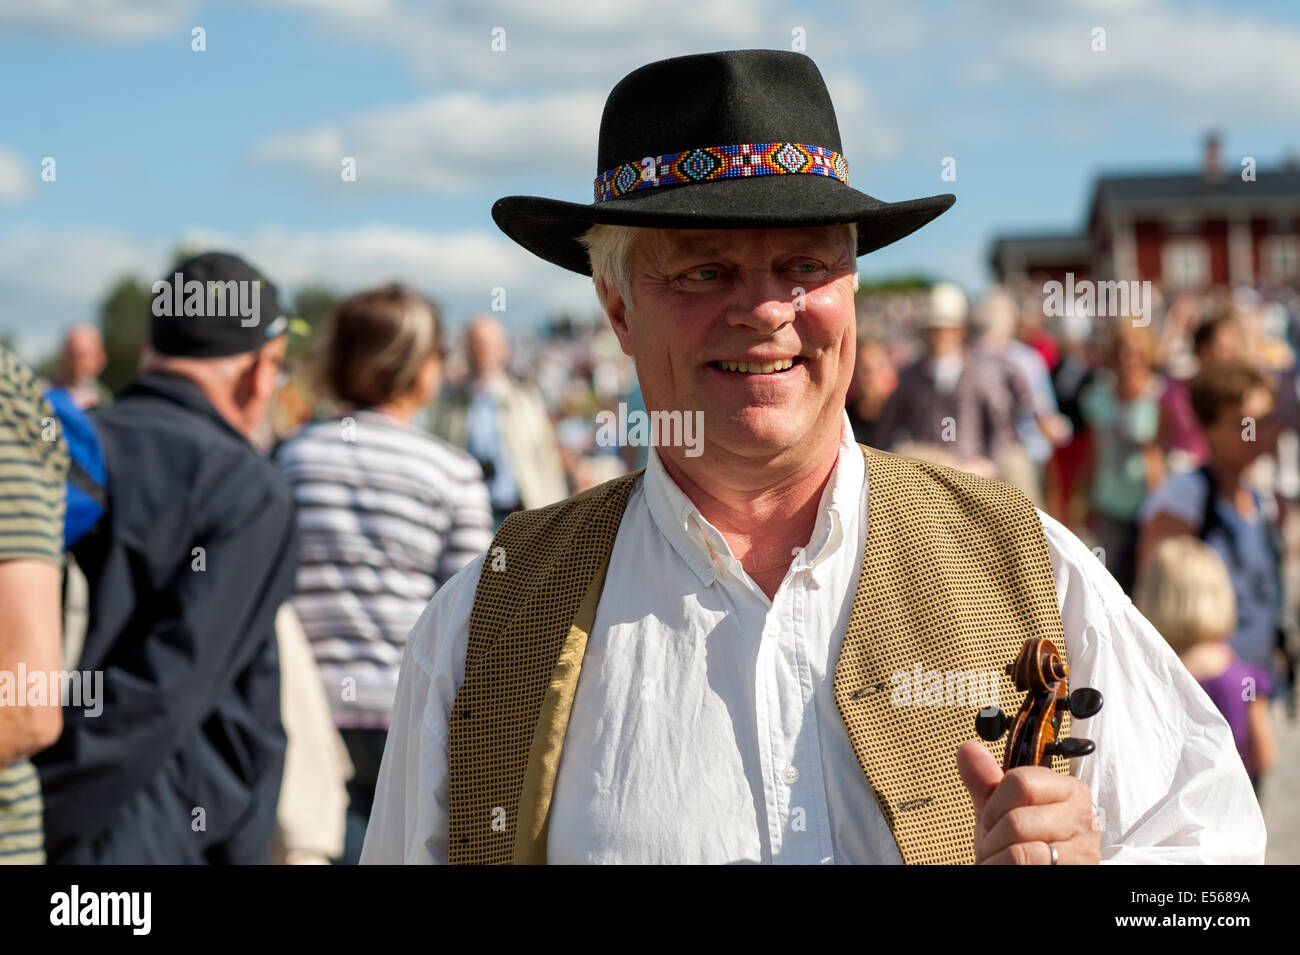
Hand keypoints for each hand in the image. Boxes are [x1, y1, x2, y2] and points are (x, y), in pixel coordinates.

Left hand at [956, 740, 1099, 864]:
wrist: (1032, 873)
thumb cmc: (1018, 842)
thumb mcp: (999, 810)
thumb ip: (984, 781)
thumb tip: (968, 748)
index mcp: (1068, 789)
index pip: (1021, 782)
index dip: (995, 805)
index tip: (992, 818)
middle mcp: (1083, 818)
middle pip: (1017, 821)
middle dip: (993, 837)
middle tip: (995, 845)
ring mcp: (1083, 852)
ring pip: (1021, 853)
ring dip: (998, 858)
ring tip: (1001, 859)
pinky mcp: (1078, 870)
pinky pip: (1025, 867)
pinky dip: (1003, 868)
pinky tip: (1007, 867)